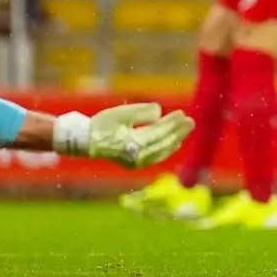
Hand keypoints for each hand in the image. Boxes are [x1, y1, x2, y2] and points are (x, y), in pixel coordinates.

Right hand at [53, 103, 194, 168]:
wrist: (85, 142)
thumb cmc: (101, 125)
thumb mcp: (119, 113)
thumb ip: (140, 112)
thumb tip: (159, 112)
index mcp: (132, 144)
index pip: (158, 133)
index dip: (171, 124)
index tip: (182, 114)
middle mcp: (136, 157)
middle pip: (163, 143)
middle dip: (177, 132)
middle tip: (190, 121)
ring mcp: (136, 163)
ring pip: (161, 152)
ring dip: (175, 140)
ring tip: (185, 130)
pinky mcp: (135, 164)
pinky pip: (156, 157)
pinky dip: (166, 149)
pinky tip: (175, 143)